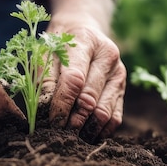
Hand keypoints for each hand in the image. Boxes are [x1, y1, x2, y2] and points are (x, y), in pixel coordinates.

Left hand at [41, 0, 125, 139]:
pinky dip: (100, 131)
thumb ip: (44, 78)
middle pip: (90, 98)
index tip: (49, 121)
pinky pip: (115, 117)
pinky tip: (84, 135)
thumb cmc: (58, 41)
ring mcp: (119, 72)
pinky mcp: (123, 87)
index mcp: (86, 41)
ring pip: (104, 111)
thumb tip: (43, 110)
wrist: (82, 27)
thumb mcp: (45, 50)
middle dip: (72, 121)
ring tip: (68, 138)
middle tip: (56, 134)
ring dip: (86, 129)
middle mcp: (108, 56)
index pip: (74, 79)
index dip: (61, 104)